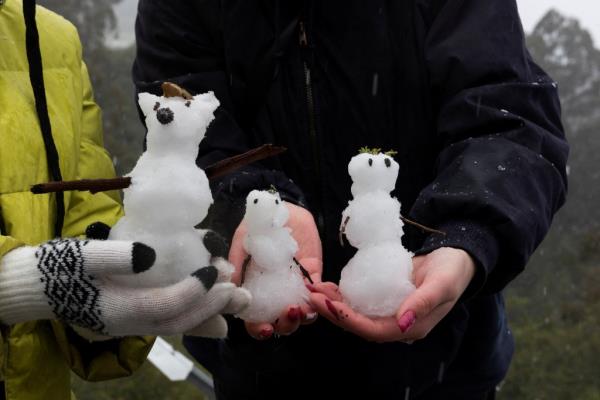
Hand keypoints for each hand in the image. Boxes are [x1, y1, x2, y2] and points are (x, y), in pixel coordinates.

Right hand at [0, 238, 249, 337]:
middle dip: (213, 306)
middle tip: (240, 293)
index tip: (214, 270)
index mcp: (119, 309)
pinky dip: (193, 315)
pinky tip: (213, 309)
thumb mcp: (83, 255)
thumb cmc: (59, 267)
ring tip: (237, 301)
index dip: (194, 289)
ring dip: (209, 313)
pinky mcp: (133, 316)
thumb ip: (116, 255)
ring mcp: (132, 323)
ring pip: (178, 324)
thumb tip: (152, 254)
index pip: (167, 303)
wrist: (35, 287)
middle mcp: (130, 322)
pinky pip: (169, 321)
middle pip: (180, 319)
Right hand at [229, 201, 321, 338]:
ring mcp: (294, 286)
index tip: (265, 328)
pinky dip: (319, 299)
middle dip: (284, 326)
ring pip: (301, 314)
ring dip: (303, 317)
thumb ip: (236, 260)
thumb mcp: (242, 239)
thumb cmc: (258, 225)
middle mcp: (274, 293)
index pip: (254, 318)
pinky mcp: (313, 276)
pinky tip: (317, 294)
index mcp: (253, 289)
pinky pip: (317, 295)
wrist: (283, 208)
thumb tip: (232, 287)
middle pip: (279, 322)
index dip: (258, 328)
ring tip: (303, 308)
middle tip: (288, 315)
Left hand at [308, 247, 475, 341]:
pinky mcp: (384, 298)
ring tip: (313, 289)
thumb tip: (402, 324)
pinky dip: (343, 294)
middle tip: (312, 295)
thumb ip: (423, 303)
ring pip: (356, 313)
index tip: (330, 305)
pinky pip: (360, 300)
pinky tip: (328, 285)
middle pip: (359, 324)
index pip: (374, 330)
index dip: (350, 320)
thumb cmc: (452, 271)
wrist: (456, 259)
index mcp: (411, 328)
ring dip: (334, 303)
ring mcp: (389, 311)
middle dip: (333, 312)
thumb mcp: (441, 284)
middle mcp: (397, 324)